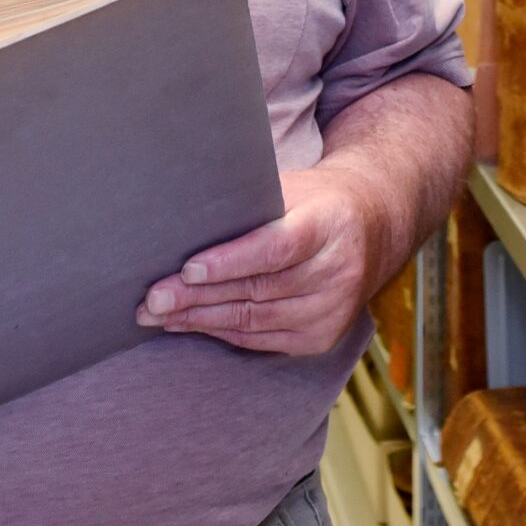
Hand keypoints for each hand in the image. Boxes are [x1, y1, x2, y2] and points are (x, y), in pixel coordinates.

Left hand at [136, 168, 387, 355]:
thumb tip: (183, 216)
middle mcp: (338, 271)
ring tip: (158, 314)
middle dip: (197, 297)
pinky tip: (190, 323)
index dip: (231, 261)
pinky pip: (261, 339)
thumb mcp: (292, 186)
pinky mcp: (323, 336)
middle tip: (152, 299)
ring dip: (201, 319)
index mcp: (331, 223)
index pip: (277, 248)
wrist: (372, 227)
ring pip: (255, 319)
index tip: (187, 269)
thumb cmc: (316, 201)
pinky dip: (222, 331)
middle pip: (258, 289)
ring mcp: (334, 309)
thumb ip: (249, 202)